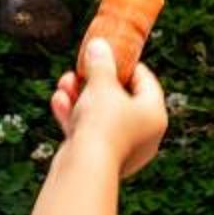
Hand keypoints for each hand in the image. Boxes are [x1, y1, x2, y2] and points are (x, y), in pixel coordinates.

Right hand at [47, 38, 166, 178]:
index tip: (110, 53)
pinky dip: (75, 116)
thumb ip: (101, 63)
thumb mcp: (102, 85)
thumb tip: (99, 45)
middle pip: (120, 98)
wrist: (85, 170)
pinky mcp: (101, 160)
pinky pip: (90, 132)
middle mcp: (144, 134)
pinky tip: (58, 100)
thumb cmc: (102, 123)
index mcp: (155, 114)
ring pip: (101, 115)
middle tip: (80, 69)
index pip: (145, 80)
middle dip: (95, 81)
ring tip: (64, 82)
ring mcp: (123, 149)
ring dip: (81, 97)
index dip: (126, 64)